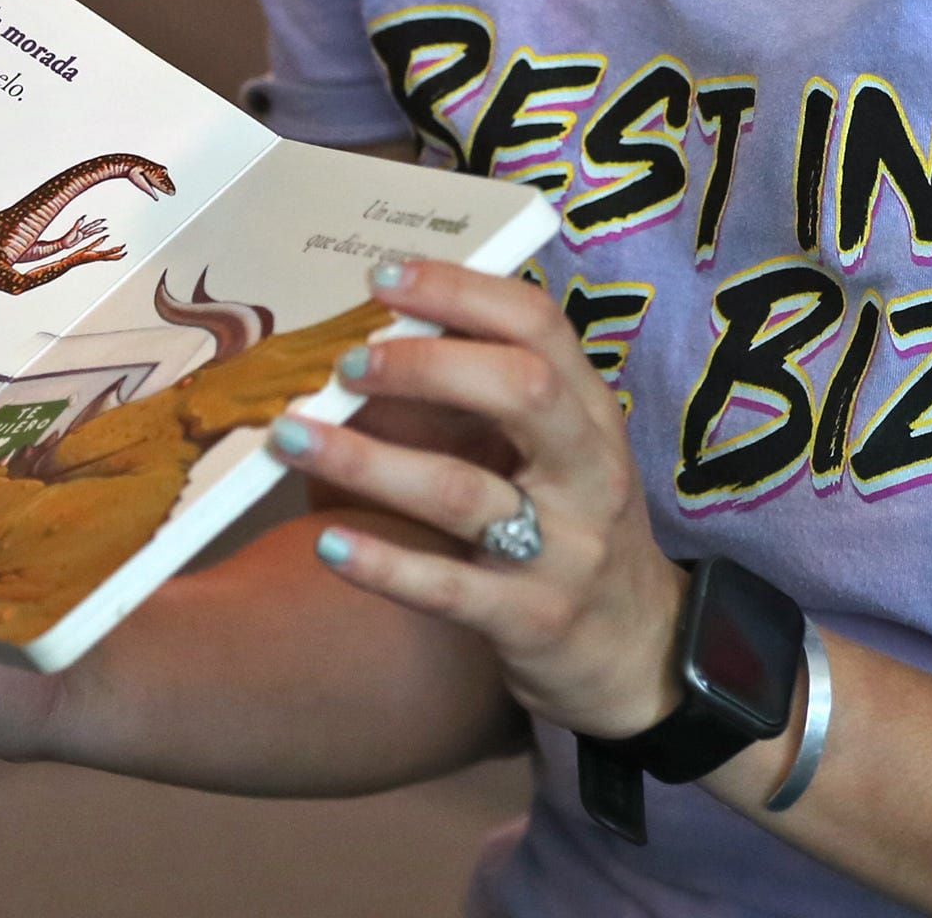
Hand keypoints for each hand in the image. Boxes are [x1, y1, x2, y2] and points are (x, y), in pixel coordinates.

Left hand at [266, 258, 688, 741]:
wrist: (639, 652)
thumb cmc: (569, 525)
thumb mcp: (554, 451)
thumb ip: (485, 399)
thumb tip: (375, 338)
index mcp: (590, 410)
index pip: (539, 323)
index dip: (461, 291)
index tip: (384, 278)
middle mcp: (588, 469)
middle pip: (521, 389)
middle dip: (425, 366)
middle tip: (345, 362)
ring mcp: (567, 548)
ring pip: (464, 493)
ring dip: (367, 462)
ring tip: (292, 437)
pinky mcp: (534, 620)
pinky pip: (449, 588)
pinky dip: (384, 564)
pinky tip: (327, 545)